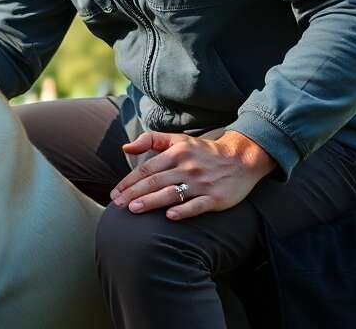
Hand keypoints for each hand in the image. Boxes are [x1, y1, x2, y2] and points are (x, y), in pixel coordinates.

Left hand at [109, 130, 275, 220]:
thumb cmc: (203, 151)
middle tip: (117, 205)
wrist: (241, 159)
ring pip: (171, 193)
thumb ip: (151, 140)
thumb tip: (125, 147)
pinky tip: (169, 216)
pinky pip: (197, 205)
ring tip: (133, 210)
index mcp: (176, 153)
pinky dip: (183, 211)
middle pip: (154, 182)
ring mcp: (201, 183)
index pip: (146, 169)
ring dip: (151, 201)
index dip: (128, 182)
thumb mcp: (178, 139)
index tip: (114, 193)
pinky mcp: (215, 198)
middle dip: (133, 193)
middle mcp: (187, 167)